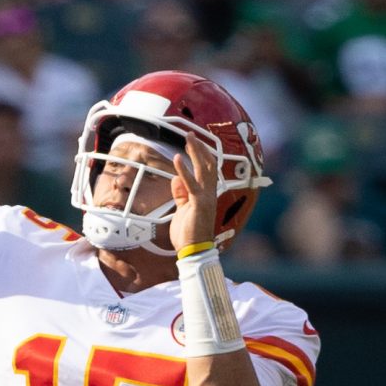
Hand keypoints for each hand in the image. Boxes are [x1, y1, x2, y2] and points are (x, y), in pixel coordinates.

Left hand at [167, 133, 221, 252]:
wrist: (193, 251)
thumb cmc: (188, 233)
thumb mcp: (181, 209)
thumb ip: (180, 194)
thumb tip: (176, 179)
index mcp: (206, 194)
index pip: (206, 170)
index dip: (200, 155)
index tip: (191, 143)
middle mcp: (210, 193)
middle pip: (207, 164)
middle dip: (199, 148)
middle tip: (190, 134)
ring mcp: (206, 197)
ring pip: (203, 169)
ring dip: (195, 152)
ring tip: (188, 138)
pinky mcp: (199, 203)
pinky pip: (191, 183)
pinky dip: (184, 170)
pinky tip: (177, 158)